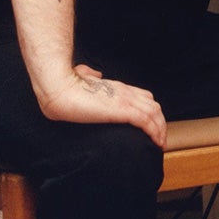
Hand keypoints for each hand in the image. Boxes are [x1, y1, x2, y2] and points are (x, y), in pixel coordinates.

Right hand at [39, 65, 167, 146]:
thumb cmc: (64, 86)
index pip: (144, 96)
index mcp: (116, 87)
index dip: (151, 111)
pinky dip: (154, 132)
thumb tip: (93, 73)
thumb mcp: (80, 78)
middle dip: (160, 122)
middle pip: (153, 105)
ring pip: (154, 113)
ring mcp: (124, 100)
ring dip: (160, 130)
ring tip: (159, 145)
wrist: (58, 89)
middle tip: (159, 139)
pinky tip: (155, 142)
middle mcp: (124, 92)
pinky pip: (146, 121)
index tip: (151, 125)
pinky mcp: (122, 110)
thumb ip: (89, 75)